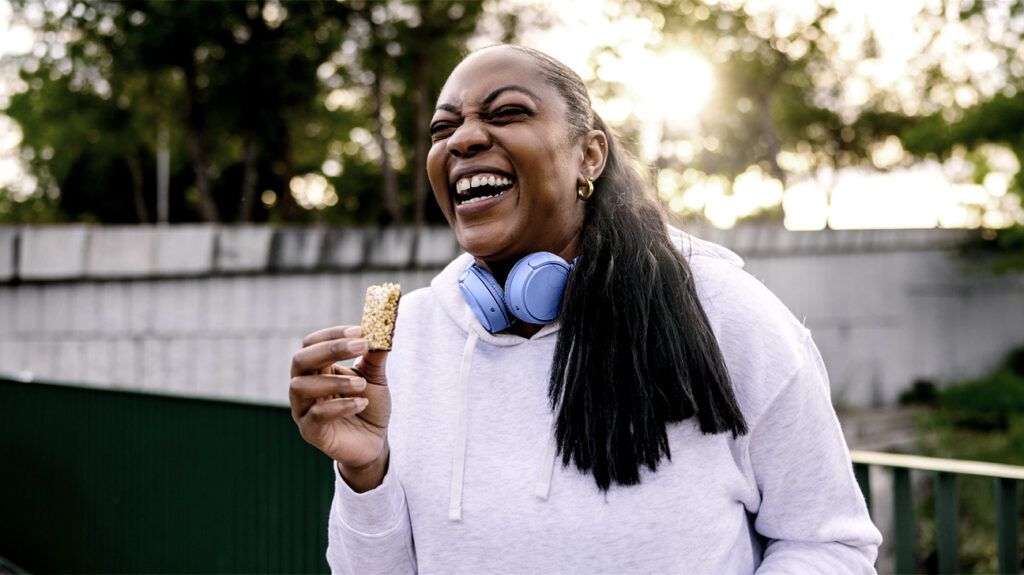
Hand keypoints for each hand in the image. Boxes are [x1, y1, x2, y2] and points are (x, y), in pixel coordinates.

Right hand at [290, 325, 390, 488]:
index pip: (311, 343)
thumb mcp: (375, 378)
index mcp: (317, 369)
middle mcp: (304, 386)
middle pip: (300, 359)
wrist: (375, 441)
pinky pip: (316, 415)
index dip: (333, 334)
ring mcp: (304, 409)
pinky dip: (340, 406)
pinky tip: (361, 404)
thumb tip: (380, 333)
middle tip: (360, 345)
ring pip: (302, 386)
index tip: (360, 331)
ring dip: (335, 381)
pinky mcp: (310, 431)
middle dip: (330, 349)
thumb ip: (374, 357)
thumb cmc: (370, 405)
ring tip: (362, 385)